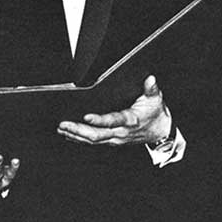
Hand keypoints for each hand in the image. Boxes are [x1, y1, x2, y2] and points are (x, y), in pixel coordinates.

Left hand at [57, 75, 171, 145]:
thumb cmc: (155, 113)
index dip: (99, 120)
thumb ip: (151, 89)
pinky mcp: (112, 141)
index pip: (113, 121)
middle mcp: (121, 132)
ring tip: (61, 128)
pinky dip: (80, 139)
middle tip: (63, 123)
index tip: (86, 116)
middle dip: (78, 129)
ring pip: (93, 140)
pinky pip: (94, 142)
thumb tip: (150, 79)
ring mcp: (115, 139)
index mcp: (130, 120)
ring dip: (76, 135)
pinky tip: (69, 135)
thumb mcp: (155, 99)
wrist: (160, 132)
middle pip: (97, 134)